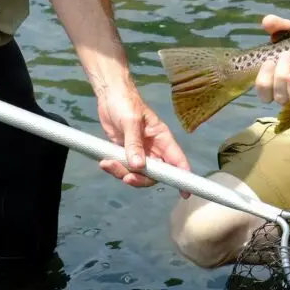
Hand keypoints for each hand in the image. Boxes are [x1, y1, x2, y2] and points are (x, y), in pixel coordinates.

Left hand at [96, 83, 192, 197]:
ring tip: (108, 164)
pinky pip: (123, 168)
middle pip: (155, 173)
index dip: (183, 176)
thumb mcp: (131, 122)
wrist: (109, 96)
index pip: (177, 160)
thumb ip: (134, 144)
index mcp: (162, 138)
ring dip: (123, 173)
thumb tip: (138, 166)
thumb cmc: (126, 103)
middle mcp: (153, 148)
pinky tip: (105, 162)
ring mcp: (139, 152)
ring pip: (137, 173)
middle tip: (127, 177)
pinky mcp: (124, 153)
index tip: (185, 193)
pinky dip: (114, 169)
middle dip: (141, 179)